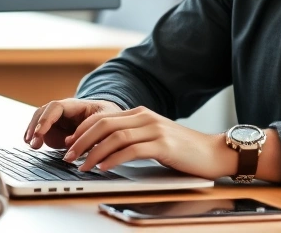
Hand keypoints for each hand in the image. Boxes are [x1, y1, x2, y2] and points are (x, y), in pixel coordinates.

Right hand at [23, 98, 121, 149]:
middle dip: (36, 126)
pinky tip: (33, 145)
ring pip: (40, 122)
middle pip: (43, 112)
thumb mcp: (106, 121)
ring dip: (34, 133)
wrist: (110, 121)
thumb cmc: (108, 118)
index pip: (56, 107)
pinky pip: (43, 132)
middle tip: (33, 142)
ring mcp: (58, 120)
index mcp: (76, 105)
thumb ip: (90, 131)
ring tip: (33, 146)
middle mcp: (63, 111)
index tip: (40, 133)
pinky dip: (36, 138)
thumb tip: (70, 143)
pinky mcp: (56, 130)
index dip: (46, 119)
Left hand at [62, 106, 237, 180]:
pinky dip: (113, 159)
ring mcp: (155, 130)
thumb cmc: (183, 149)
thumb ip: (132, 137)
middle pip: (104, 124)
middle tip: (67, 156)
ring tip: (81, 165)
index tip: (68, 144)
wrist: (213, 152)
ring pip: (115, 137)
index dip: (82, 131)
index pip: (102, 117)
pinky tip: (103, 168)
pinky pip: (132, 150)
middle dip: (81, 141)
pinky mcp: (163, 145)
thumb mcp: (154, 137)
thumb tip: (101, 149)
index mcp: (141, 113)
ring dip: (93, 152)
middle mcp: (146, 117)